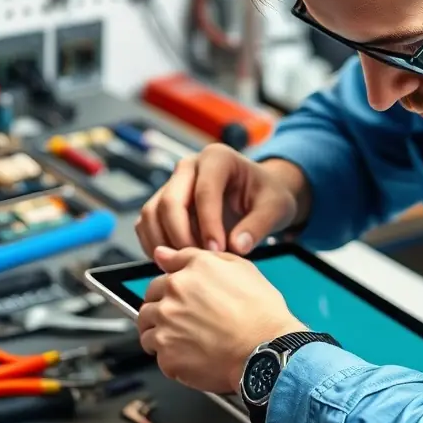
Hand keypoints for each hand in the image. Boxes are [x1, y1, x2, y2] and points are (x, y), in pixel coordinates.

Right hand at [135, 144, 308, 256]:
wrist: (260, 194)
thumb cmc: (268, 196)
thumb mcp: (276, 207)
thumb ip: (259, 226)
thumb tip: (237, 247)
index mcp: (217, 158)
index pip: (204, 191)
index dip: (208, 224)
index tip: (217, 251)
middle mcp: (189, 167)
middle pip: (170, 202)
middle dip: (182, 237)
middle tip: (199, 262)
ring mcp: (172, 184)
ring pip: (152, 214)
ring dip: (164, 243)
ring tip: (189, 264)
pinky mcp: (162, 203)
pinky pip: (147, 225)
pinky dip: (155, 245)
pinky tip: (176, 261)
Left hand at [137, 245, 306, 393]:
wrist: (267, 350)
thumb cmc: (261, 313)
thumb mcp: (240, 268)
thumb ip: (197, 256)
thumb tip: (164, 254)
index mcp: (189, 273)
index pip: (163, 275)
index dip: (172, 288)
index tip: (177, 297)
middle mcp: (172, 297)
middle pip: (150, 301)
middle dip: (162, 309)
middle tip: (185, 321)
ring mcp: (166, 327)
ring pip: (147, 329)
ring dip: (162, 333)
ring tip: (187, 341)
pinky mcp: (167, 357)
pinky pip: (158, 356)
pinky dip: (171, 358)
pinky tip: (193, 356)